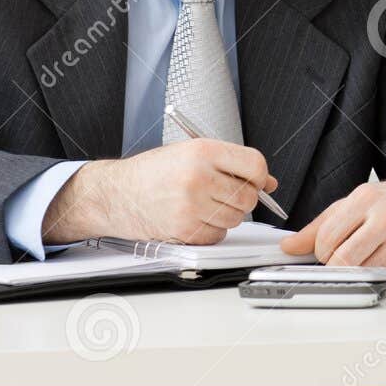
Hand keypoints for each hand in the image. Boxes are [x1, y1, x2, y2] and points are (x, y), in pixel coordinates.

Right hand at [42, 139, 277, 244]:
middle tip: (225, 193)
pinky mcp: (185, 231)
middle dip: (243, 197)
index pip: (255, 165)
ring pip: (236, 217)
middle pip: (249, 195)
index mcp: (203, 151)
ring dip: (227, 214)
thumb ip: (231, 163)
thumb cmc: (153, 171)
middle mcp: (198, 177)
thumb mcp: (191, 152)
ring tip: (204, 203)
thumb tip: (268, 182)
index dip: (260, 176)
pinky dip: (213, 229)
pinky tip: (194, 217)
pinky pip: (219, 235)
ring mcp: (191, 206)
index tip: (257, 180)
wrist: (116, 194)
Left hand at [279, 179, 385, 269]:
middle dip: (337, 267)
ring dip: (361, 272)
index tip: (327, 252)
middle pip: (344, 261)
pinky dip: (385, 274)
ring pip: (366, 273)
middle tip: (344, 260)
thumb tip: (289, 247)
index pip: (326, 239)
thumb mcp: (353, 205)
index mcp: (365, 200)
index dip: (321, 252)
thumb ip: (319, 226)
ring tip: (369, 256)